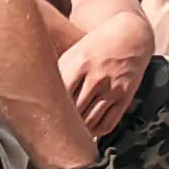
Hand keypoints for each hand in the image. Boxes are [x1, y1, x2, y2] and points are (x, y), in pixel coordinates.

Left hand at [53, 0, 156, 146]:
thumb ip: (58, 73)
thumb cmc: (96, 45)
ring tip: (69, 133)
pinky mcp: (125, 97)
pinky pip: (108, 123)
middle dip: (62, 122)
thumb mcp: (73, 52)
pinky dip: (96, 131)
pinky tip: (87, 130)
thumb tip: (38, 93)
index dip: (48, 110)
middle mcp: (96, 77)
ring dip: (79, 130)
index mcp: (79, 63)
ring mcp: (112, 88)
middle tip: (52, 130)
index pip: (58, 95)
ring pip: (90, 121)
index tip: (40, 117)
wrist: (131, 35)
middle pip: (74, 111)